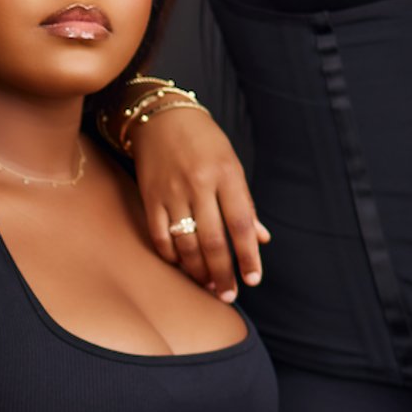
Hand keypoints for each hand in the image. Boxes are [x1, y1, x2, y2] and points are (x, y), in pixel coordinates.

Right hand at [129, 106, 268, 301]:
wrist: (161, 117)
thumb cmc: (205, 142)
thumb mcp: (232, 165)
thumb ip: (245, 203)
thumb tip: (261, 239)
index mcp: (226, 175)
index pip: (241, 224)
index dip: (248, 256)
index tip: (252, 279)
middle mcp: (199, 184)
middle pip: (214, 240)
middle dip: (222, 273)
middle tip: (228, 294)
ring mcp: (172, 191)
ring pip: (186, 242)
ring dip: (197, 270)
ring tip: (207, 285)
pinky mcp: (150, 196)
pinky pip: (160, 234)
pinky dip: (171, 255)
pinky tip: (181, 264)